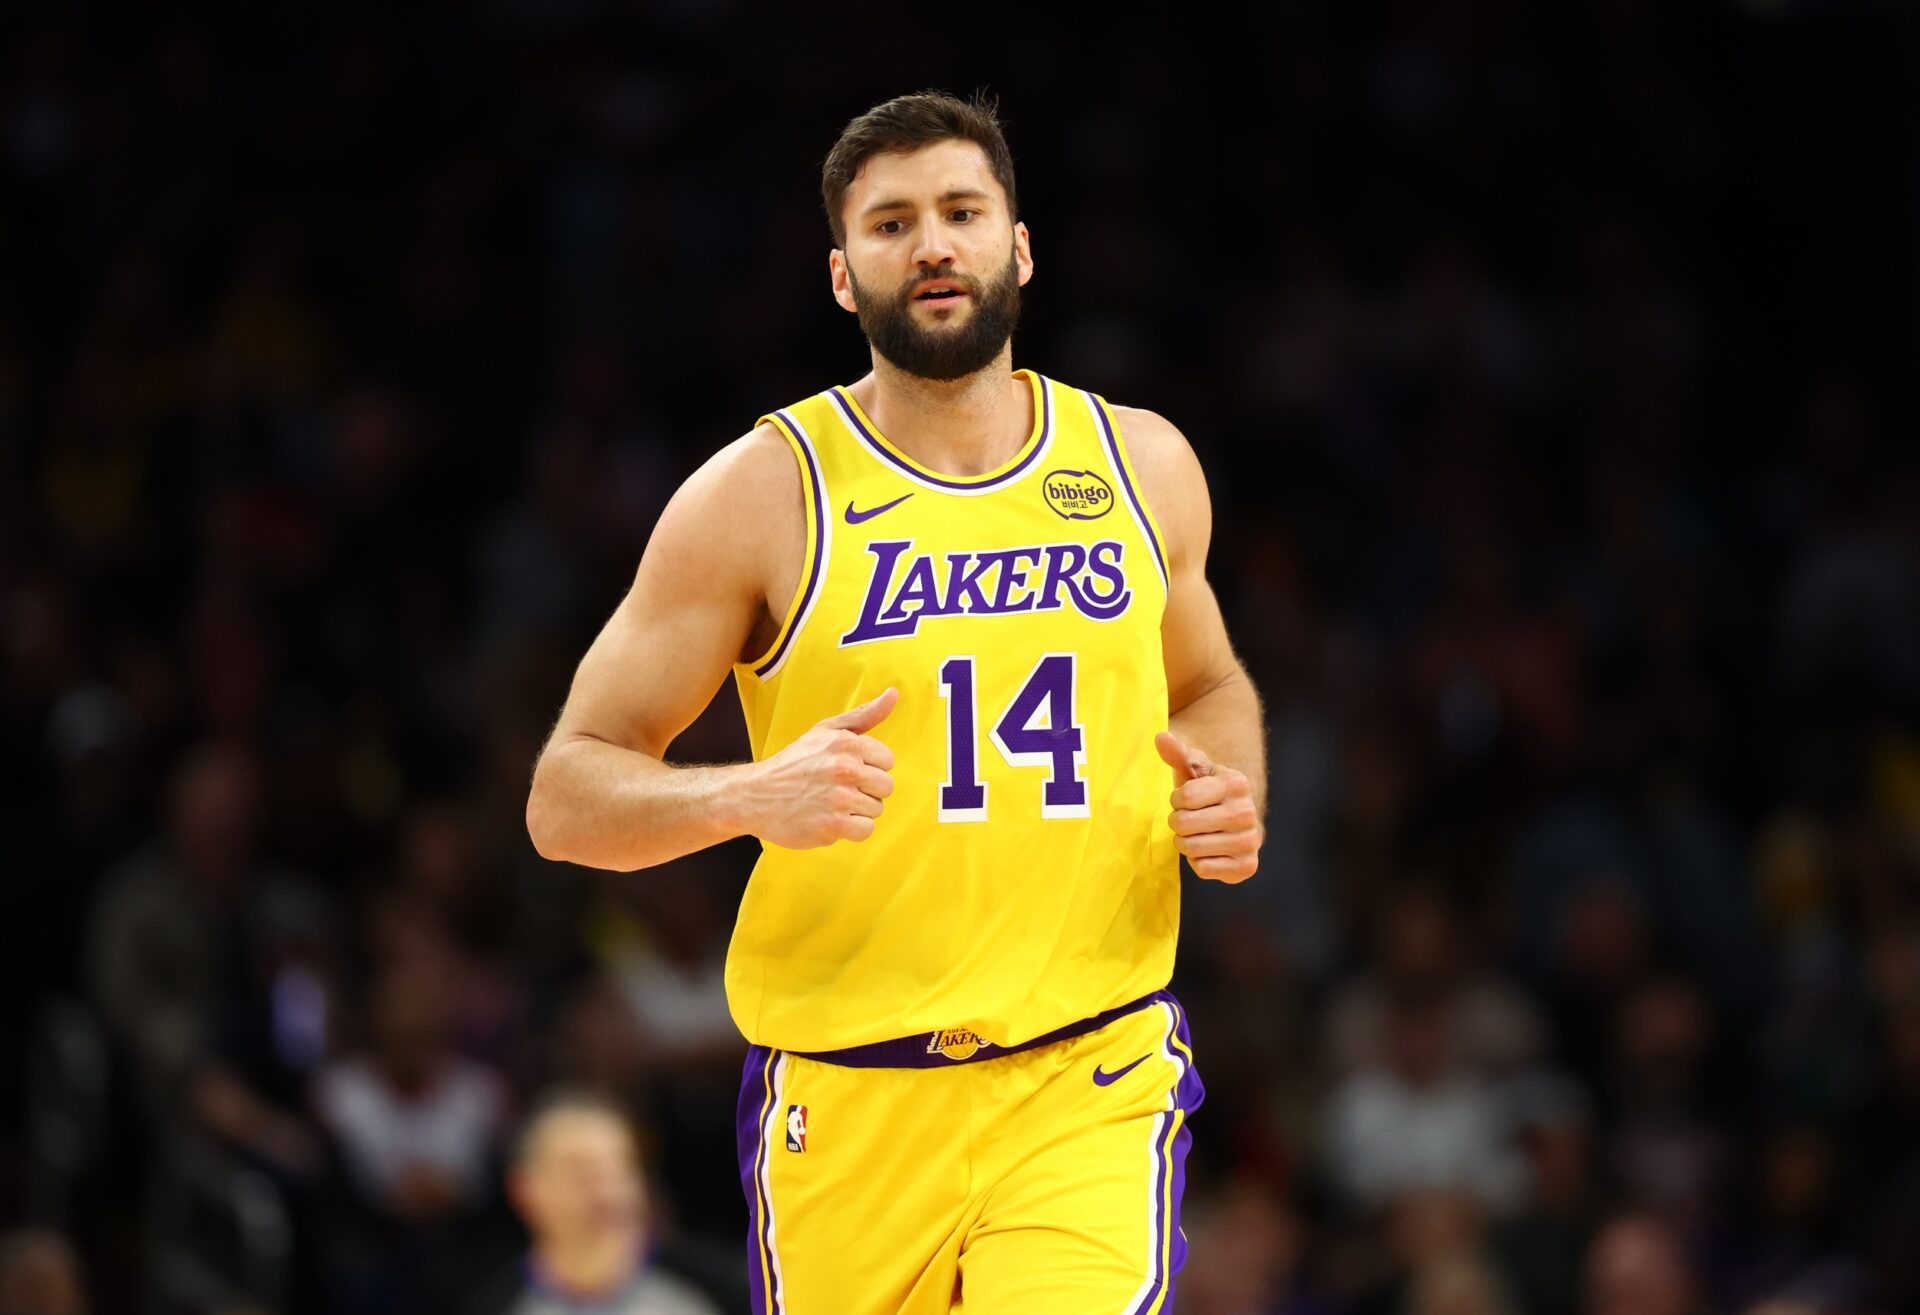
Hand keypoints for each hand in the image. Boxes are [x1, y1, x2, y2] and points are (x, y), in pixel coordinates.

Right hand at [742, 688, 897, 847]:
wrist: (755, 795)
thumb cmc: (794, 762)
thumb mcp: (826, 730)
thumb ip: (863, 715)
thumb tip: (893, 693)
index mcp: (846, 743)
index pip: (887, 760)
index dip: (868, 767)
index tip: (846, 770)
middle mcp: (846, 768)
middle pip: (885, 786)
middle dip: (865, 789)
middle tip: (837, 788)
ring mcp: (840, 799)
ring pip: (876, 809)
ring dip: (857, 810)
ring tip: (830, 803)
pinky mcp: (834, 826)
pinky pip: (866, 830)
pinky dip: (851, 830)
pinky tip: (831, 819)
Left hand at [1155, 730, 1260, 882]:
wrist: (1236, 823)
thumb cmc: (1208, 792)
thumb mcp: (1194, 770)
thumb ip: (1177, 753)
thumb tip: (1161, 737)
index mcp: (1236, 783)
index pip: (1184, 797)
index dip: (1177, 800)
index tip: (1186, 800)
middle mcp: (1248, 812)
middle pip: (1184, 824)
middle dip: (1178, 823)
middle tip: (1189, 819)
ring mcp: (1250, 841)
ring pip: (1191, 848)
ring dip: (1185, 843)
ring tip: (1198, 834)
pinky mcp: (1247, 866)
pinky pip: (1202, 869)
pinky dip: (1198, 862)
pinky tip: (1210, 851)